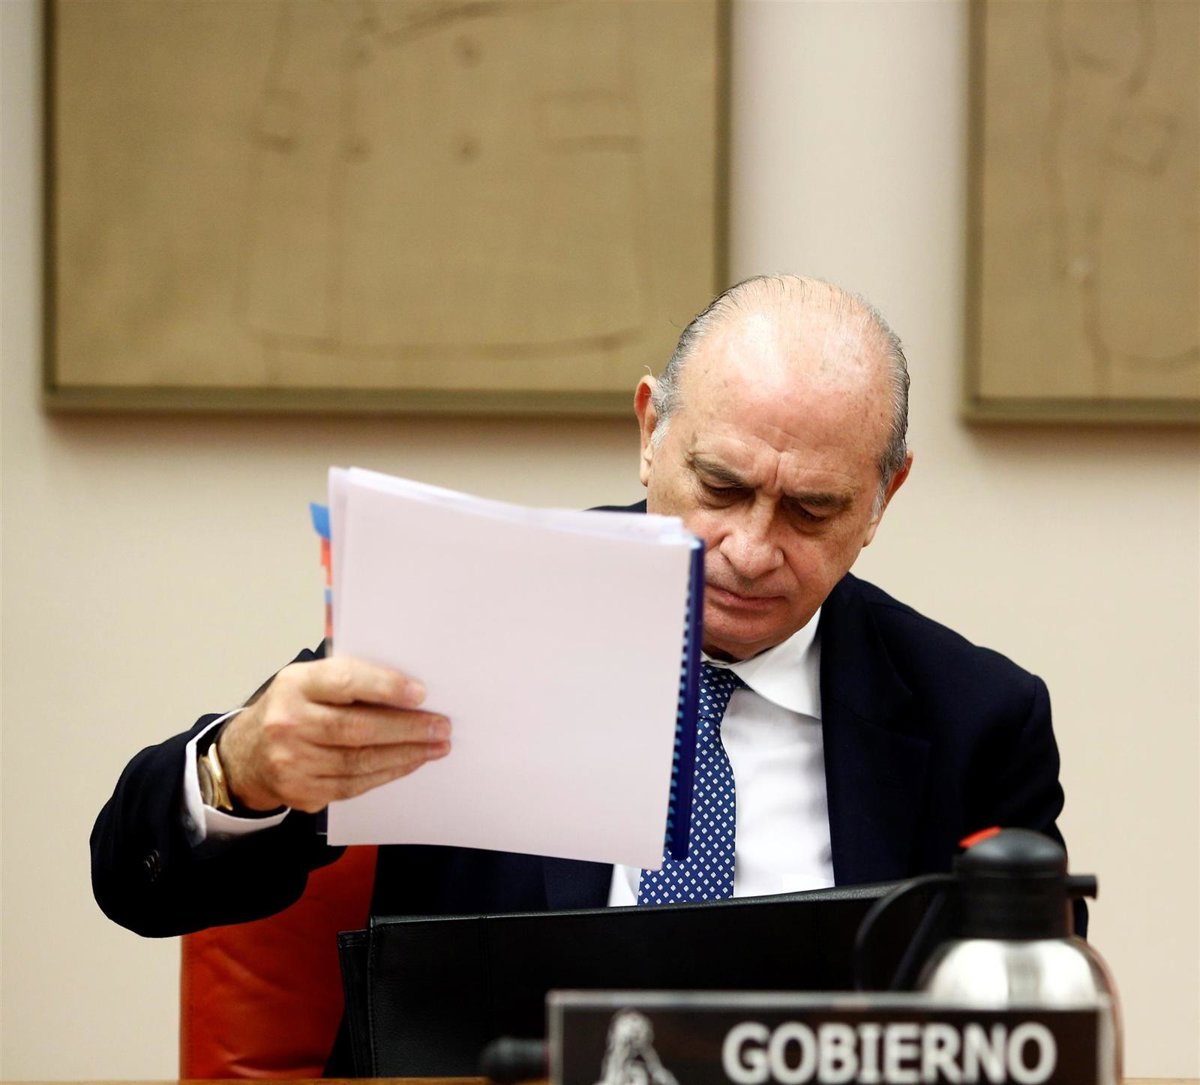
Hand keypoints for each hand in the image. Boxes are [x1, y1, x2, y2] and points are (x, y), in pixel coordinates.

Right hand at [216, 657, 450, 813]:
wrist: (247, 754)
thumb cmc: (294, 707)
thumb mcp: (309, 680)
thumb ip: (350, 676)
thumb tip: (408, 682)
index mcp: (295, 685)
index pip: (344, 681)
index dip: (385, 687)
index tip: (421, 693)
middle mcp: (288, 723)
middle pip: (357, 728)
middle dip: (407, 728)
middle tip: (442, 726)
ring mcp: (292, 762)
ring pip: (359, 761)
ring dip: (406, 754)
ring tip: (436, 746)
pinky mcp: (302, 792)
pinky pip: (354, 784)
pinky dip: (388, 773)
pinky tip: (411, 763)